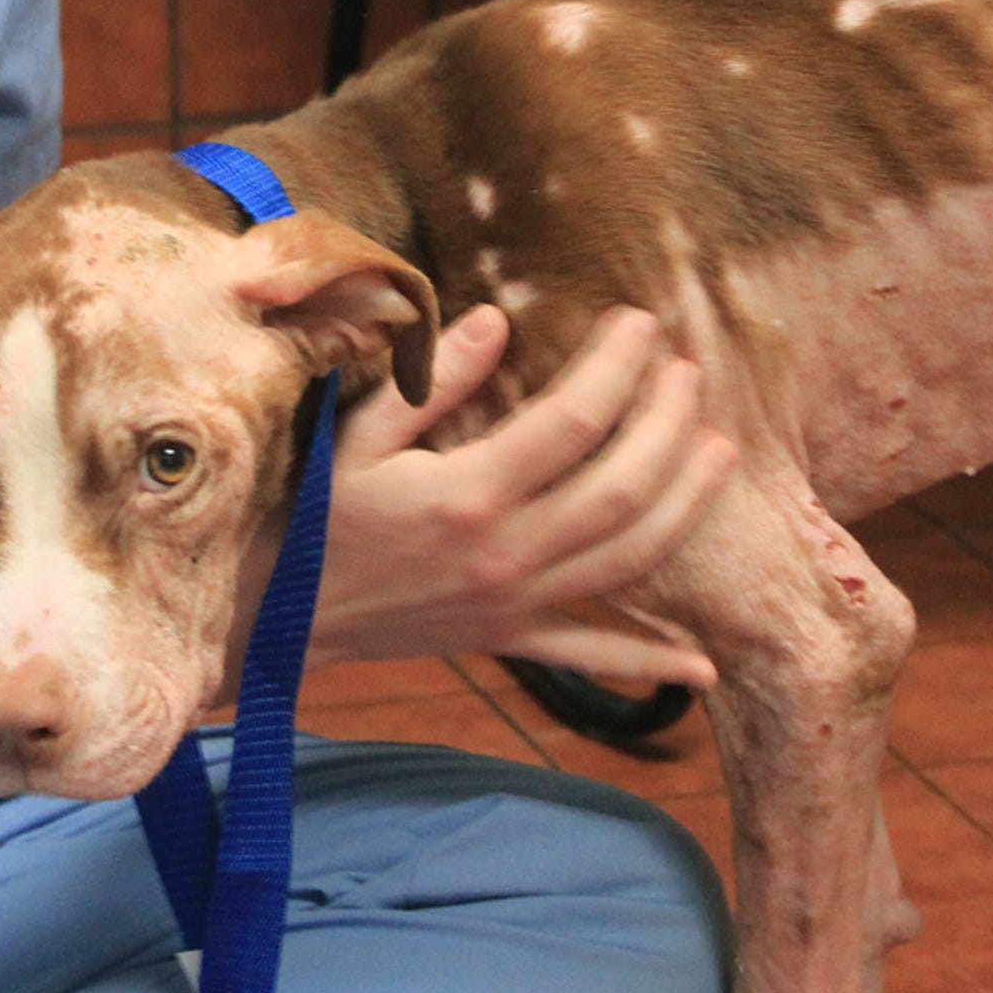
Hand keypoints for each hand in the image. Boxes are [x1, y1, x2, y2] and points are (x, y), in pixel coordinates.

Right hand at [305, 305, 734, 685]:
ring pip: (627, 560)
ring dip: (684, 507)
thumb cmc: (309, 515)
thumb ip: (430, 380)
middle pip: (622, 489)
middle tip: (688, 373)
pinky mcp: (506, 637)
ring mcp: (513, 603)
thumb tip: (497, 322)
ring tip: (718, 453)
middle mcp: (504, 553)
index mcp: (467, 494)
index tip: (641, 323)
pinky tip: (702, 670)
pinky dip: (645, 664)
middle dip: (668, 425)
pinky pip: (587, 655)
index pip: (572, 421)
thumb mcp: (355, 435)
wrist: (273, 616)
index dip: (617, 367)